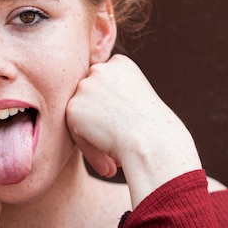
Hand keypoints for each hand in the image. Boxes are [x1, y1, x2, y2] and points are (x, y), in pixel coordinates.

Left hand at [66, 55, 201, 205]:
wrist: (151, 140)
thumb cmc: (154, 128)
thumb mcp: (139, 101)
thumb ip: (116, 96)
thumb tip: (97, 111)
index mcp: (120, 63)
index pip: (105, 83)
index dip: (111, 107)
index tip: (123, 125)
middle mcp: (100, 69)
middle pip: (91, 96)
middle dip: (99, 119)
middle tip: (115, 141)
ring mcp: (85, 87)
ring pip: (82, 114)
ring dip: (91, 133)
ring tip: (111, 158)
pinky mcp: (73, 107)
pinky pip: (75, 131)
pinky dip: (88, 148)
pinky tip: (107, 164)